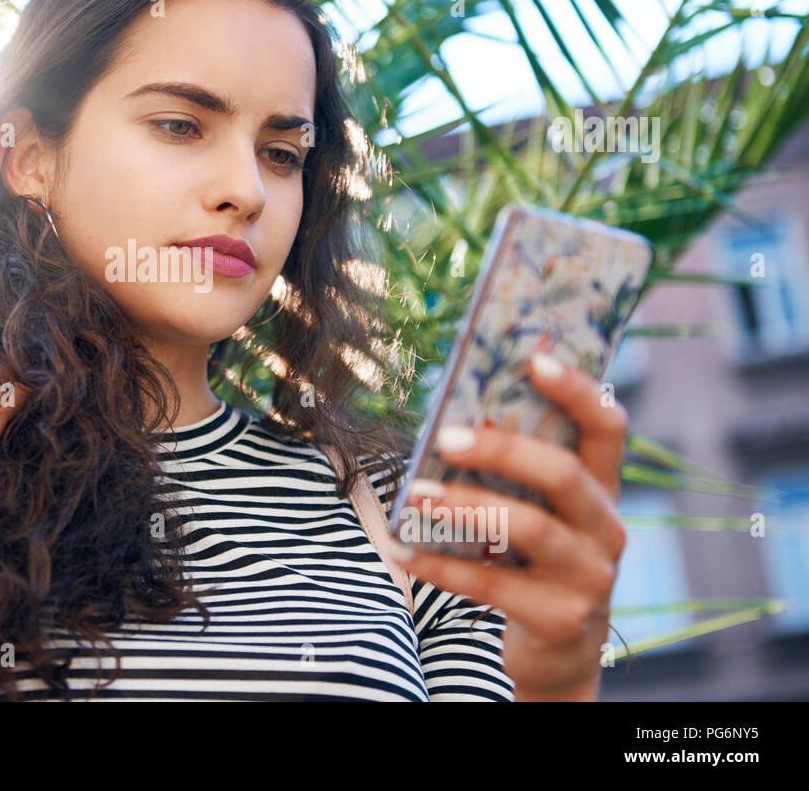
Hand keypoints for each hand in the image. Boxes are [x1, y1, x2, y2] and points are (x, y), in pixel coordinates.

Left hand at [389, 351, 628, 700]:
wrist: (558, 650)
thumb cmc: (533, 558)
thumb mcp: (537, 511)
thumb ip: (513, 471)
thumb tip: (451, 420)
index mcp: (602, 488)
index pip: (606, 428)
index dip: (577, 391)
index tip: (534, 359)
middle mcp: (607, 528)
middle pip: (563, 474)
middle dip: (502, 450)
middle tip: (445, 437)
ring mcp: (589, 576)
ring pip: (530, 528)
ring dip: (464, 506)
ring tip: (413, 493)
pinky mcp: (561, 618)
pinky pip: (493, 583)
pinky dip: (441, 565)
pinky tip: (403, 550)